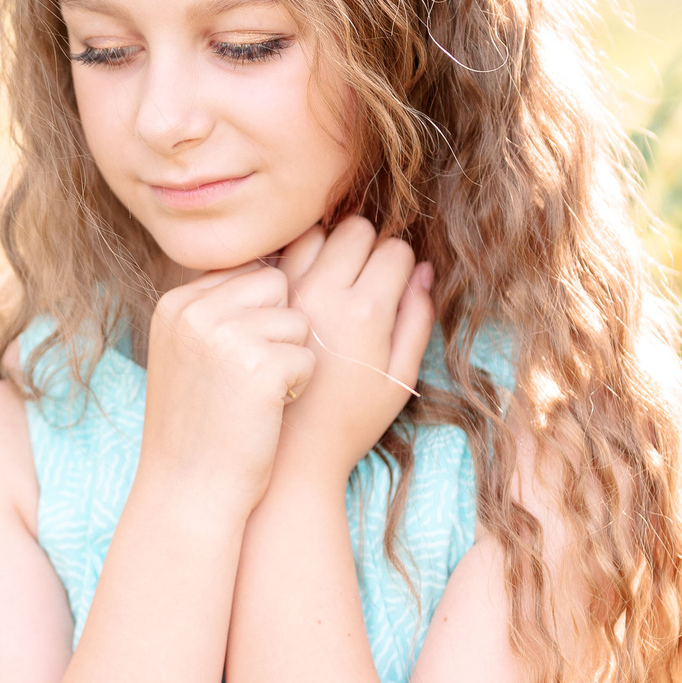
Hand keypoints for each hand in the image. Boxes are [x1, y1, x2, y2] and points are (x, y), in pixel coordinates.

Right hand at [140, 264, 314, 520]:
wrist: (188, 491)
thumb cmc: (200, 427)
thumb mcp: (189, 354)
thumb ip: (218, 310)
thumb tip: (274, 270)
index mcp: (177, 302)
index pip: (248, 272)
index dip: (258, 317)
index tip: (236, 363)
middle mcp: (196, 310)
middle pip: (276, 285)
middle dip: (278, 329)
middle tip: (249, 379)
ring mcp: (226, 335)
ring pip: (298, 319)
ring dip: (289, 360)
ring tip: (255, 398)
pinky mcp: (259, 365)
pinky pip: (307, 356)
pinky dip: (297, 388)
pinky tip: (267, 413)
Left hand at [271, 218, 434, 490]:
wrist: (290, 454)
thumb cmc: (351, 422)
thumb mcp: (399, 378)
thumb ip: (417, 319)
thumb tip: (423, 270)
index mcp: (366, 312)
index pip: (395, 249)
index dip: (401, 265)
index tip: (394, 289)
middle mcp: (324, 294)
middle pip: (356, 229)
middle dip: (368, 246)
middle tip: (364, 281)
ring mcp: (285, 294)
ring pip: (315, 231)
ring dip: (329, 246)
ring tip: (332, 281)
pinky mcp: (258, 302)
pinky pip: (278, 254)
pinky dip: (294, 259)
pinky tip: (301, 289)